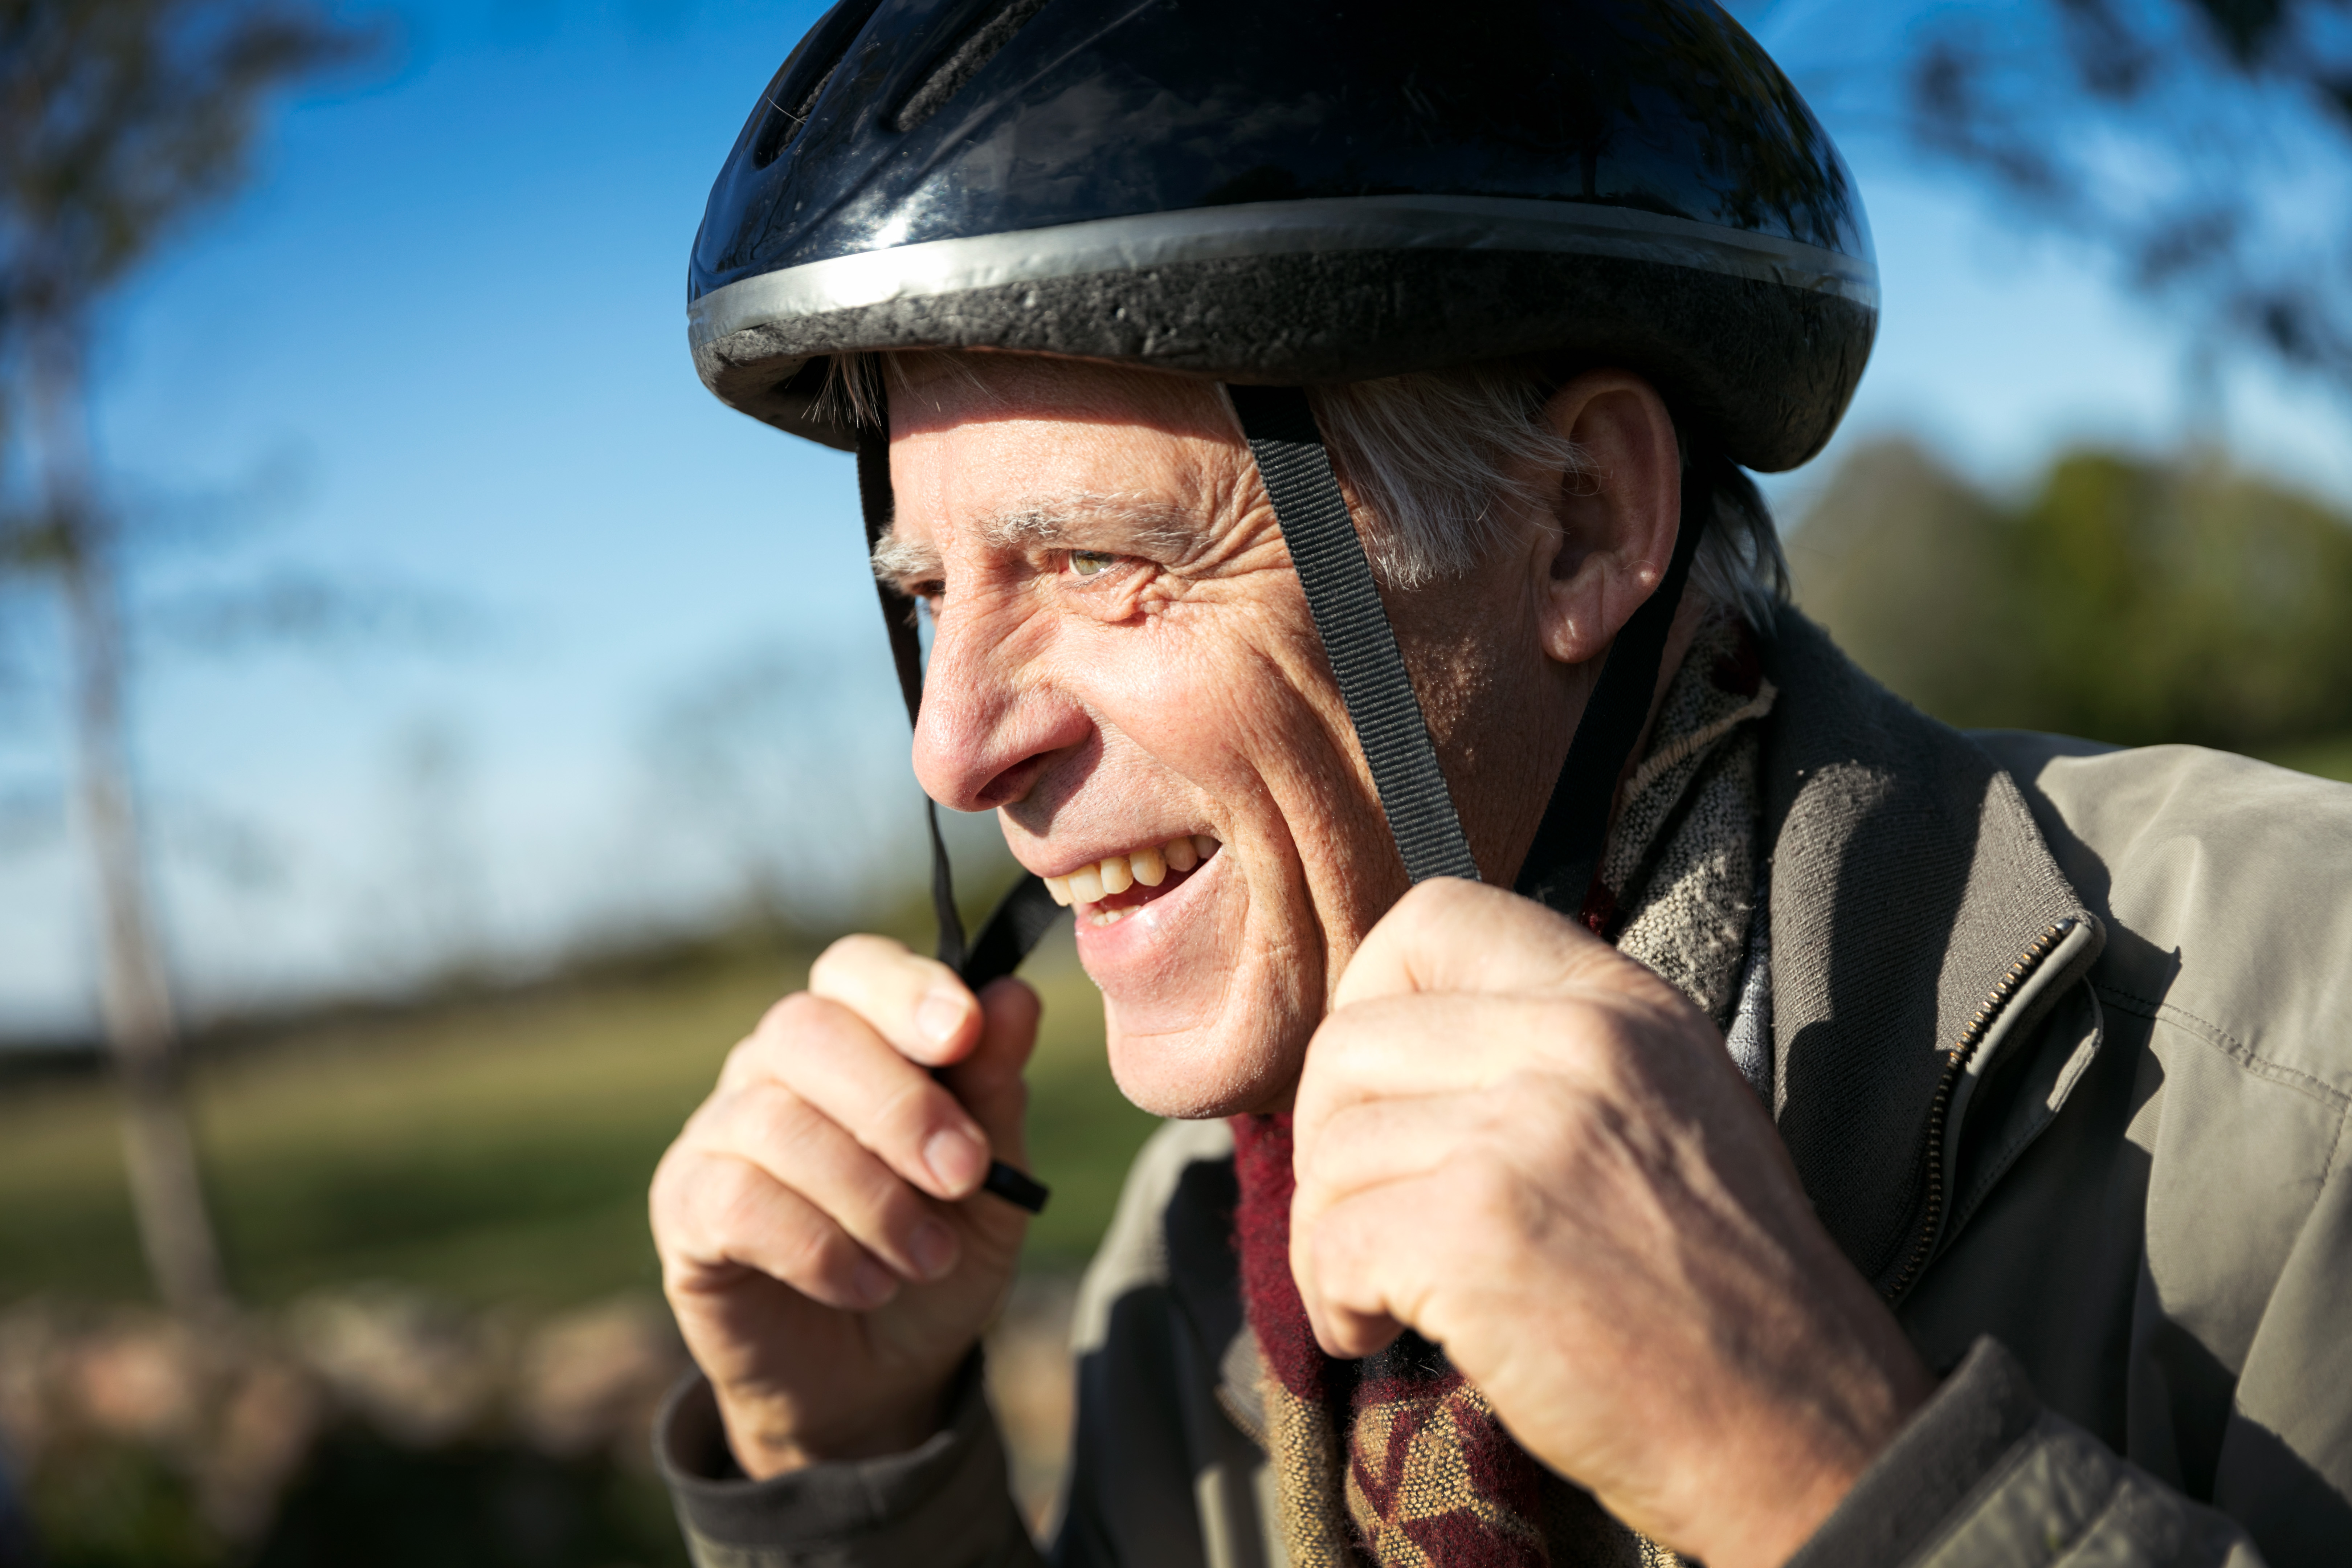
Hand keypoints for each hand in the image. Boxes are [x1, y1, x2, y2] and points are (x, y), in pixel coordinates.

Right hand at [650, 935, 1038, 1477]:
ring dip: (871, 1197)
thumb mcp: (991, 1181)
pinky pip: (736, 1202)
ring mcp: (717, 1131)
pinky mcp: (684, 1207)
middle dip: (898, 1103)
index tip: (964, 1032)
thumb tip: (1016, 995)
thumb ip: (995, 1089)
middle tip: (966, 1176)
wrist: (881, 1373)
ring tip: (929, 1256)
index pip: (854, 969)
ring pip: (776, 1122)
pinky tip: (870, 1284)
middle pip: (807, 1030)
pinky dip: (818, 1248)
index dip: (904, 989)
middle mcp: (770, 1065)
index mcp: (851, 1034)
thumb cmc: (936, 1250)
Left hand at [1289, 880, 1931, 1567]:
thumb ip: (1548, 1050)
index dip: (1366, 998)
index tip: (1372, 1094)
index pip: (1435, 918)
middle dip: (1327, 1141)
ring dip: (1329, 1236)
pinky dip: (1334, 1300)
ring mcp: (1526, 1134)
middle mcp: (1577, 1044)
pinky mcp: (1479, 1232)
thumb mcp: (1666, 1107)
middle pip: (1351, 1041)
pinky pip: (1333, 1240)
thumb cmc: (1722, 1292)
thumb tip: (1401, 1042)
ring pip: (1334, 1150)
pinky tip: (1378, 1333)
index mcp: (1623, 1003)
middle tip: (1362, 1217)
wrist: (1800, 1426)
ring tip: (1381, 1296)